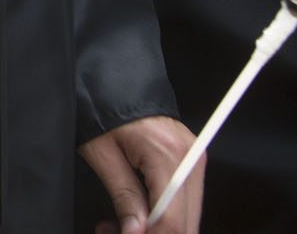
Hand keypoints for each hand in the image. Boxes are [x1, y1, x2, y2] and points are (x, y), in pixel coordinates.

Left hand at [79, 115, 200, 233]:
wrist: (114, 78)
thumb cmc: (102, 105)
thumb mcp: (101, 152)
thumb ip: (123, 195)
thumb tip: (136, 231)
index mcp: (168, 155)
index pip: (171, 219)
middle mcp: (191, 159)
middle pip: (186, 223)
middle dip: (152, 233)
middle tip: (116, 231)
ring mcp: (195, 160)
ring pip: (188, 217)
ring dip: (156, 227)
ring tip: (118, 225)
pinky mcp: (190, 162)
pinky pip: (183, 202)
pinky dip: (162, 215)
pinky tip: (135, 214)